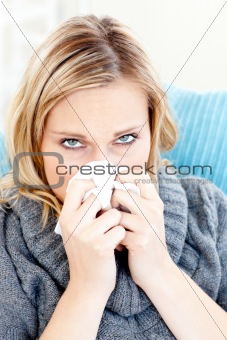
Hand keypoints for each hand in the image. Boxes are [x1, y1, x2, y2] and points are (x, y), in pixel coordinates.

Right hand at [58, 178, 125, 297]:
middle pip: (99, 197)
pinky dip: (120, 237)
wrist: (87, 285)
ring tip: (110, 235)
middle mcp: (73, 223)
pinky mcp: (101, 246)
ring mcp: (86, 235)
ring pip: (113, 213)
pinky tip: (114, 246)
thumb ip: (81, 209)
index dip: (91, 181)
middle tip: (109, 218)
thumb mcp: (75, 230)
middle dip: (108, 206)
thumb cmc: (85, 252)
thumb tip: (97, 184)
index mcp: (66, 217)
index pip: (77, 185)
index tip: (101, 186)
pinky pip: (120, 229)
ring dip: (116, 224)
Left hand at [110, 172, 172, 290]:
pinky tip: (118, 246)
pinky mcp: (140, 241)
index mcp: (155, 202)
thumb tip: (112, 184)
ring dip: (108, 222)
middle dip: (108, 202)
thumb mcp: (148, 219)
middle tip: (108, 213)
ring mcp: (148, 225)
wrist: (158, 272)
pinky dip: (113, 238)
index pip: (141, 177)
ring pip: (115, 212)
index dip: (124, 175)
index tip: (113, 183)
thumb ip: (136, 203)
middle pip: (121, 192)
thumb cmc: (147, 243)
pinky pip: (115, 231)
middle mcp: (153, 210)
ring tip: (111, 230)